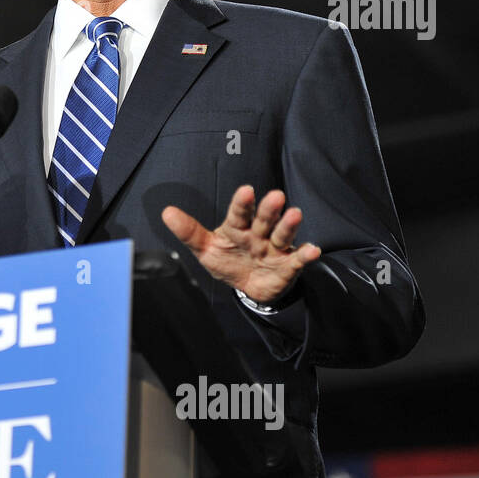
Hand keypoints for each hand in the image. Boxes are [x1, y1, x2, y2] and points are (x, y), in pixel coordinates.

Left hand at [161, 185, 320, 304]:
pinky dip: (305, 254)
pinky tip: (312, 250)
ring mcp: (273, 248)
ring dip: (288, 225)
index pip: (239, 213)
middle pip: (264, 219)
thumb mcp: (205, 248)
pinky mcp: (287, 265)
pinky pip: (297, 259)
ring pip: (282, 234)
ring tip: (295, 214)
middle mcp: (257, 234)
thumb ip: (189, 232)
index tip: (246, 190)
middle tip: (276, 197)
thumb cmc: (227, 260)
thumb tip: (166, 212)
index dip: (242, 203)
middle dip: (269, 209)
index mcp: (237, 228)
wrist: (247, 287)